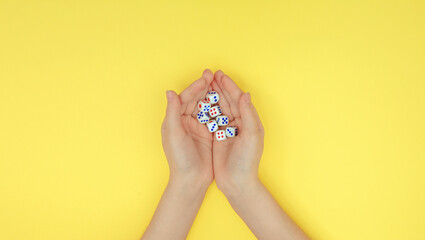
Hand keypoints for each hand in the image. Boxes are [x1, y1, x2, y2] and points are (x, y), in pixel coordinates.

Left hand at [161, 69, 213, 188]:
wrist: (192, 180)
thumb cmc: (180, 159)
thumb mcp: (174, 134)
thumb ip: (172, 112)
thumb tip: (170, 92)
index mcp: (174, 120)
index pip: (185, 99)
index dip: (195, 87)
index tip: (206, 78)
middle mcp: (184, 122)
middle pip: (195, 99)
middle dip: (204, 87)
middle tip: (214, 74)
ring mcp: (197, 127)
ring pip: (205, 106)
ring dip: (212, 94)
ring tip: (220, 83)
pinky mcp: (208, 134)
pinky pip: (214, 117)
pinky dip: (219, 107)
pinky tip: (226, 99)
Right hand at [211, 70, 264, 195]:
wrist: (237, 182)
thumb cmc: (247, 160)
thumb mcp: (251, 136)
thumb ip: (248, 114)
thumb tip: (245, 94)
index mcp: (250, 121)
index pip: (238, 99)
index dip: (229, 87)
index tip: (219, 75)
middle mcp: (240, 124)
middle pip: (228, 101)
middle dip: (220, 87)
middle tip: (210, 74)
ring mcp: (228, 130)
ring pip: (219, 108)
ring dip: (212, 95)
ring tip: (204, 83)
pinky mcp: (218, 137)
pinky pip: (212, 119)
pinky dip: (206, 109)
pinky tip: (199, 101)